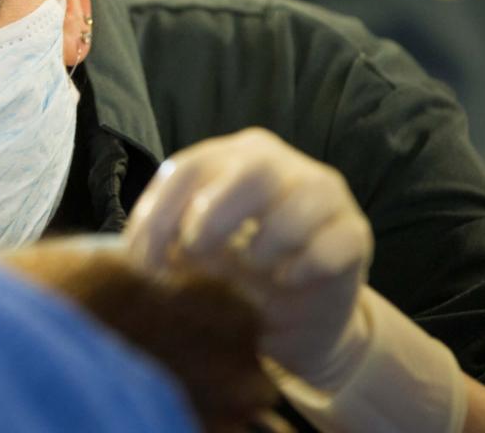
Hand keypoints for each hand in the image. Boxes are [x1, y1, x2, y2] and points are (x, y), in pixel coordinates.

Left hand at [125, 128, 373, 389]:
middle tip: (196, 254)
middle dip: (215, 213)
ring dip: (266, 241)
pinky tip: (289, 281)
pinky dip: (305, 265)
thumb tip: (129, 258)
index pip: (189, 168)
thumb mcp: (192, 260)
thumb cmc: (236, 279)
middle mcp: (278, 164)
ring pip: (302, 197)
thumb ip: (163, 246)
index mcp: (228, 161)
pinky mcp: (355, 233)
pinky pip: (335, 241)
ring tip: (254, 269)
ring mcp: (324, 194)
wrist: (295, 323)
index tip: (142, 261)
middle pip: (252, 167)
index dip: (160, 212)